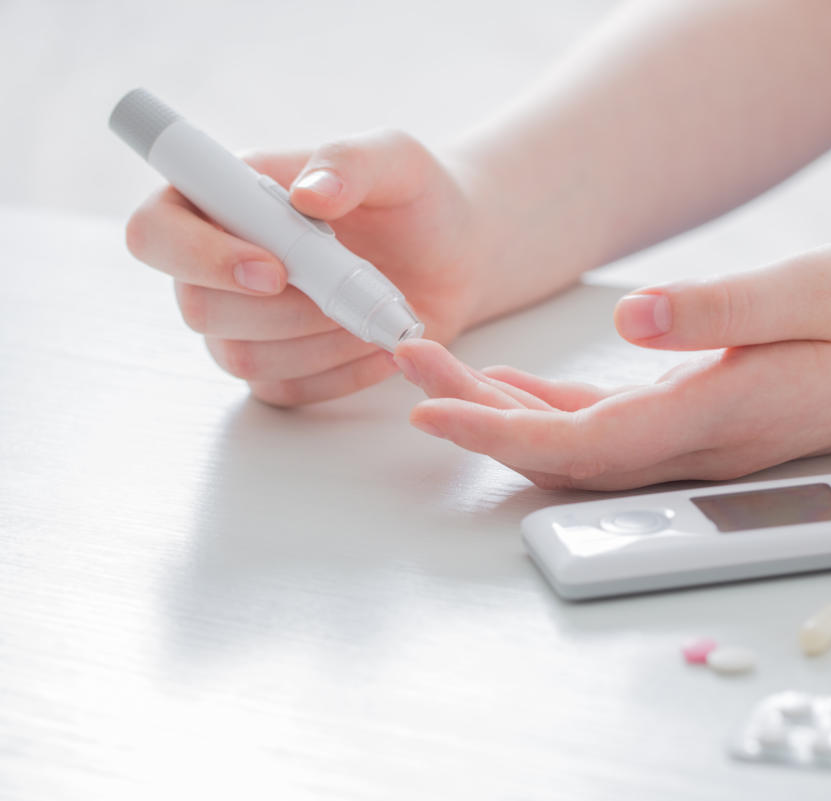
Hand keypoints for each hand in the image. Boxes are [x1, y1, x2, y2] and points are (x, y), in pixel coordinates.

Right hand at [124, 130, 487, 404]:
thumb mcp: (396, 159)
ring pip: (242, 357)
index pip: (154, 233)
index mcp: (220, 199)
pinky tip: (381, 342)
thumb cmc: (415, 195)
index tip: (276, 269)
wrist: (455, 254)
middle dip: (286, 308)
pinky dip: (341, 372)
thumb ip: (350, 162)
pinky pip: (286, 390)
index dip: (199, 258)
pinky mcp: (278, 369)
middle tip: (353, 286)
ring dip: (319, 340)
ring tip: (376, 308)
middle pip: (198, 309)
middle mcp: (215, 265)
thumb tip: (307, 196)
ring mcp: (242, 325)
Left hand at [393, 240, 830, 489]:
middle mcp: (707, 444)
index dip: (498, 432)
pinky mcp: (718, 417)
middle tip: (411, 370)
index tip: (427, 407)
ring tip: (443, 372)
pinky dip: (557, 409)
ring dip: (509, 416)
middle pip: (568, 455)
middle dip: (479, 421)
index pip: (584, 445)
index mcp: (722, 415)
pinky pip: (618, 427)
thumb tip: (630, 322)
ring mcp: (713, 438)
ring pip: (587, 445)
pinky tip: (522, 385)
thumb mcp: (815, 290)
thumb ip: (720, 310)